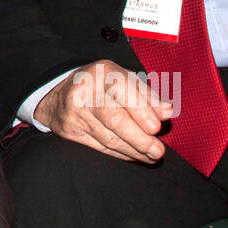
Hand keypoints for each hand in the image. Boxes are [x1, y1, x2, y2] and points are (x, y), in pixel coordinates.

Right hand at [36, 60, 174, 162]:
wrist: (60, 96)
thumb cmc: (103, 86)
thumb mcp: (124, 81)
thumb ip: (147, 96)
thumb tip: (166, 112)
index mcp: (102, 72)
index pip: (122, 90)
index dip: (141, 110)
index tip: (157, 128)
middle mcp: (85, 90)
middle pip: (114, 118)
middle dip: (139, 138)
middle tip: (158, 151)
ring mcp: (75, 112)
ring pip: (108, 137)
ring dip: (134, 150)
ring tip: (152, 156)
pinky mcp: (70, 132)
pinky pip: (100, 147)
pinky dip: (120, 154)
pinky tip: (134, 155)